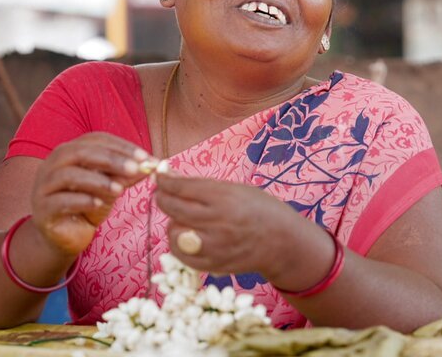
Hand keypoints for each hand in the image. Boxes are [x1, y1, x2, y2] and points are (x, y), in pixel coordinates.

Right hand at [31, 132, 152, 255]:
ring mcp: (44, 186)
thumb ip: (126, 175)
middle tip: (136, 168)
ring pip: (68, 175)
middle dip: (111, 159)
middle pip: (80, 152)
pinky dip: (81, 201)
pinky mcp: (42, 209)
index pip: (96, 140)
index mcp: (70, 151)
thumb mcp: (111, 188)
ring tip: (120, 190)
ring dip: (97, 180)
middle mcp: (53, 164)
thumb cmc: (88, 206)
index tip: (146, 157)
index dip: (122, 146)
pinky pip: (60, 201)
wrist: (65, 237)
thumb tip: (151, 165)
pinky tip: (98, 204)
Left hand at [154, 173, 303, 278]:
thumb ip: (204, 186)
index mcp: (225, 198)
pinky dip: (178, 244)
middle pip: (174, 208)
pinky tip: (184, 236)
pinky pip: (182, 255)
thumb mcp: (236, 189)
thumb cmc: (261, 210)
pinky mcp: (213, 264)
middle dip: (162, 198)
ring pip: (174, 232)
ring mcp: (215, 245)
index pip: (183, 187)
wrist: (283, 242)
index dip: (165, 181)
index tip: (159, 177)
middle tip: (162, 194)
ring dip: (171, 223)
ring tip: (179, 218)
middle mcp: (218, 221)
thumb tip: (173, 177)